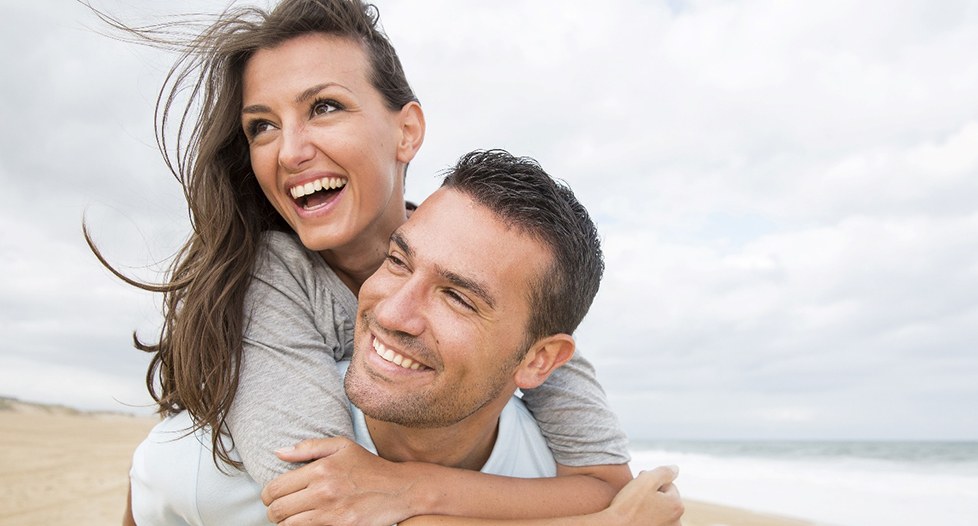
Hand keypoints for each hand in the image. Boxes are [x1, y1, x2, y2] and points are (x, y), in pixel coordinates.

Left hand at [261, 437, 414, 525]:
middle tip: (280, 509)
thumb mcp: (341, 446)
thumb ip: (308, 448)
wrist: (399, 489)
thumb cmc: (369, 466)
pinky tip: (309, 521)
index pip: (275, 488)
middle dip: (273, 511)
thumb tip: (278, 452)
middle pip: (277, 510)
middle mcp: (323, 491)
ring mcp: (331, 512)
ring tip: (294, 516)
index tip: (273, 496)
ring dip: (286, 523)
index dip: (268, 495)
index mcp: (320, 470)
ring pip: (288, 525)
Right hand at [600, 466, 683, 525]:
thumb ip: (664, 472)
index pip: (668, 485)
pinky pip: (654, 521)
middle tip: (635, 497)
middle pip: (665, 499)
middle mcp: (676, 521)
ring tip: (634, 509)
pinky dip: (647, 518)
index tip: (638, 487)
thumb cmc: (628, 507)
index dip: (651, 483)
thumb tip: (675, 469)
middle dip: (652, 494)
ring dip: (650, 507)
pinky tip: (636, 518)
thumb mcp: (646, 481)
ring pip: (659, 511)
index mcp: (676, 505)